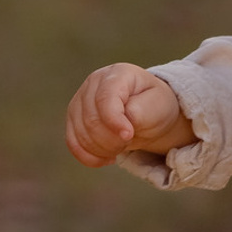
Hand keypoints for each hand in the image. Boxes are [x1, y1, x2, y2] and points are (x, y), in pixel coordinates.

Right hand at [66, 63, 194, 166]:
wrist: (148, 113)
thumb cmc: (154, 105)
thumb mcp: (158, 105)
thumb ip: (141, 111)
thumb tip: (124, 118)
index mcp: (117, 73)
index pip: (105, 99)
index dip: (114, 121)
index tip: (129, 135)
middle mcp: (93, 82)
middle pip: (91, 120)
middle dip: (112, 139)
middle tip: (129, 140)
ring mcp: (80, 100)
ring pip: (81, 134)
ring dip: (103, 149)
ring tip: (121, 146)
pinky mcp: (74, 119)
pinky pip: (73, 144)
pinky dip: (90, 157)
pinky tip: (107, 158)